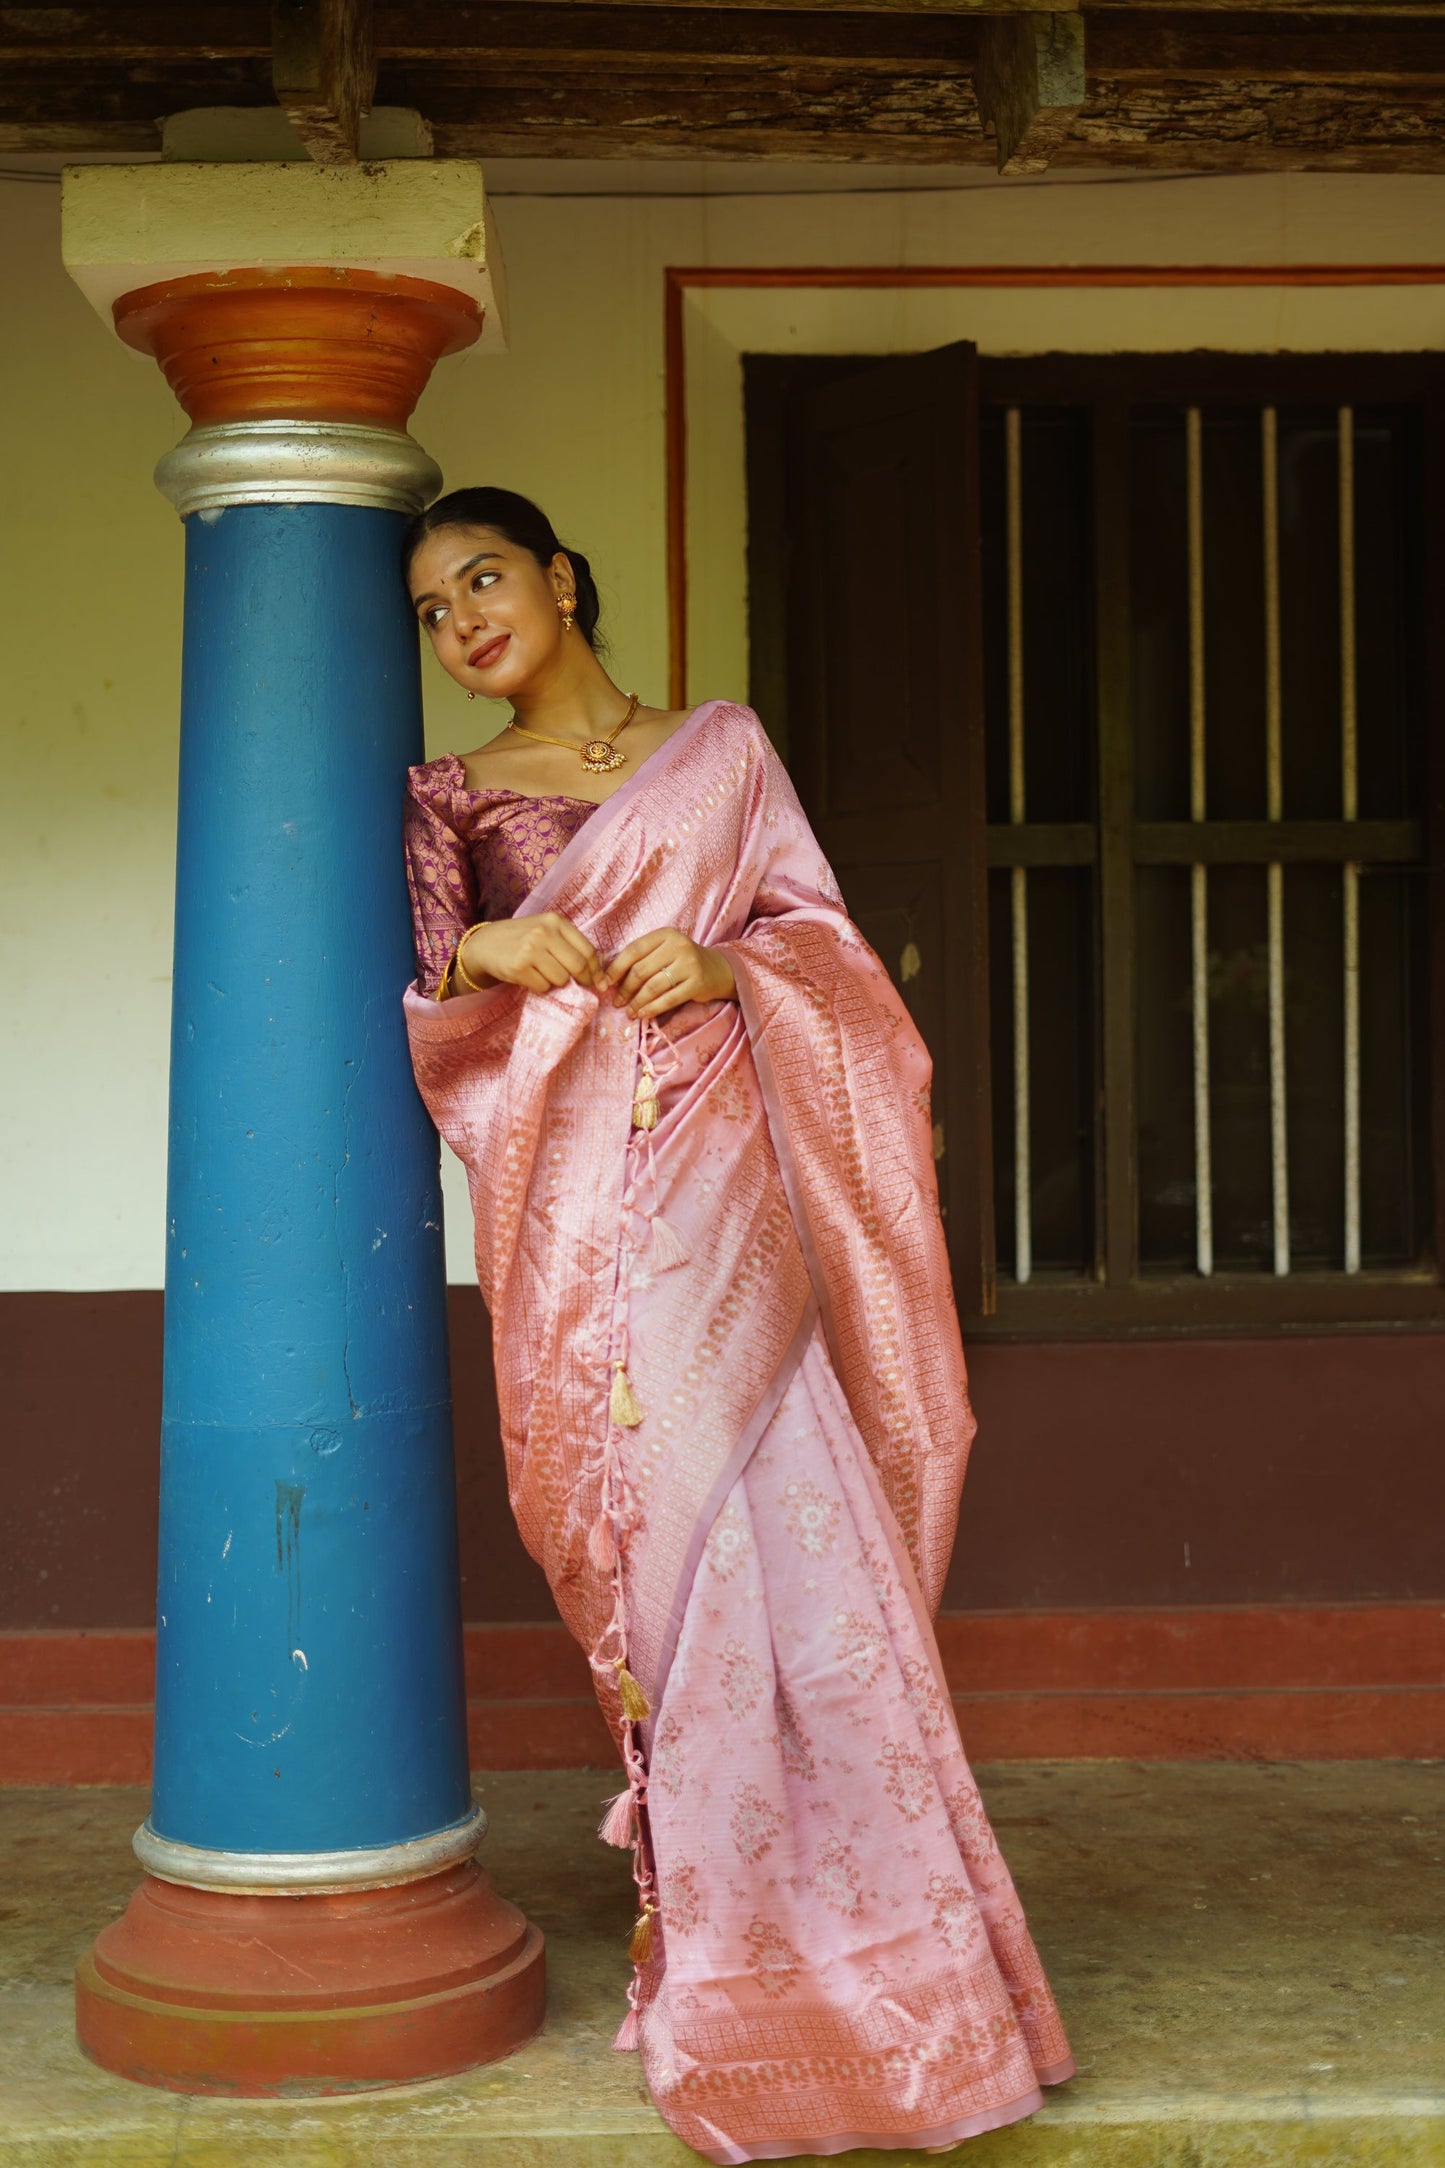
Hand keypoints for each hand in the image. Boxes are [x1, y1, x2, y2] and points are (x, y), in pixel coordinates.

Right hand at [455, 912, 606, 996]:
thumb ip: (570, 947)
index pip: (588, 950)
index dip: (595, 970)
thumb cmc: (522, 939)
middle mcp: (543, 932)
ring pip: (561, 979)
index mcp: (555, 921)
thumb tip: (599, 979)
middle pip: (578, 966)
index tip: (598, 982)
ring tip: (543, 973)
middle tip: (578, 986)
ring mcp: (530, 949)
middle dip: (581, 981)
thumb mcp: (547, 931)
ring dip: (555, 983)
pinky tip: (529, 976)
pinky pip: (543, 987)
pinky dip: (540, 987)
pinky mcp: (518, 967)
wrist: (485, 944)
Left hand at [603, 928, 735, 1019]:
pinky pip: (669, 999)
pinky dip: (652, 1008)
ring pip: (653, 986)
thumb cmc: (681, 961)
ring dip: (637, 1001)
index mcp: (665, 934)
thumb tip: (609, 978)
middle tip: (617, 1001)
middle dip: (625, 989)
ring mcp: (689, 964)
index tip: (604, 984)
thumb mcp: (663, 951)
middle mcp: (678, 946)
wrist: (716, 970)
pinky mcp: (697, 983)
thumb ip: (641, 959)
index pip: (634, 950)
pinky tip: (642, 1014)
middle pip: (641, 970)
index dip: (616, 968)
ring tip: (629, 1011)